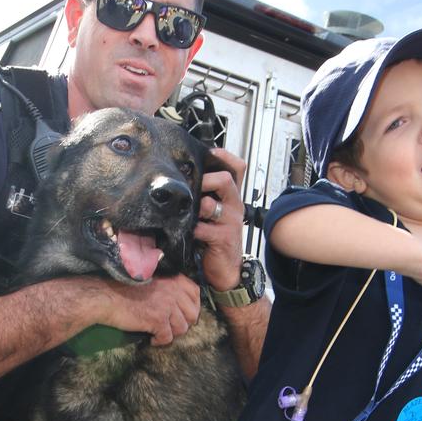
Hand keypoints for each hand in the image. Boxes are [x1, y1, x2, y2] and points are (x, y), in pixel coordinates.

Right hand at [96, 274, 200, 345]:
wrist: (105, 297)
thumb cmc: (124, 289)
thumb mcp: (152, 281)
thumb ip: (169, 289)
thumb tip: (183, 306)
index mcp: (173, 280)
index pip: (196, 293)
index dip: (192, 306)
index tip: (183, 314)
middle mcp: (173, 291)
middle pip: (192, 314)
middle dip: (183, 324)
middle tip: (170, 327)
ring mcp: (167, 306)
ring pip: (182, 328)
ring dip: (171, 333)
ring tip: (159, 333)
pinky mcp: (158, 320)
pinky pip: (168, 338)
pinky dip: (160, 341)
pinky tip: (151, 338)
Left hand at [196, 148, 246, 291]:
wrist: (227, 269)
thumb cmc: (216, 239)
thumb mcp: (215, 215)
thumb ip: (206, 197)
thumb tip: (183, 179)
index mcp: (232, 197)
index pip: (237, 168)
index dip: (224, 156)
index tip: (210, 151)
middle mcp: (235, 205)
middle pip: (225, 179)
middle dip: (204, 179)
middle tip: (190, 186)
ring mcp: (231, 222)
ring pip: (210, 204)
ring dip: (194, 207)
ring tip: (186, 213)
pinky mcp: (223, 238)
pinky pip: (203, 228)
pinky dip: (191, 229)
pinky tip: (185, 232)